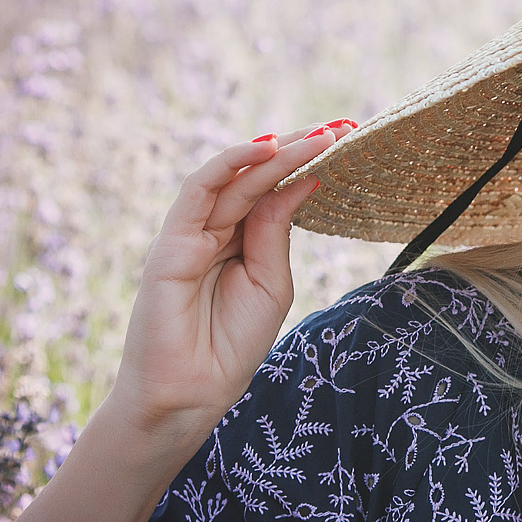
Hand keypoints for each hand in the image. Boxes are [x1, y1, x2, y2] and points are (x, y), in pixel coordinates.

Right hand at [106, 124, 348, 434]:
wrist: (192, 394)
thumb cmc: (230, 345)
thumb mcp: (270, 283)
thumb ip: (277, 231)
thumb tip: (304, 180)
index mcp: (239, 241)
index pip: (274, 190)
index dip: (308, 164)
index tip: (350, 141)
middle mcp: (214, 230)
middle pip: (258, 177)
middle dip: (300, 149)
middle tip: (343, 127)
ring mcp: (190, 234)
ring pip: (233, 178)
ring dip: (273, 151)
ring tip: (317, 135)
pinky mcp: (171, 242)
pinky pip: (198, 191)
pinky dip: (230, 163)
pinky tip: (266, 148)